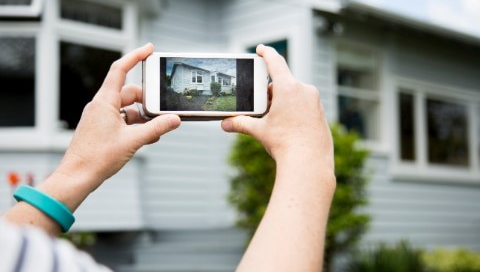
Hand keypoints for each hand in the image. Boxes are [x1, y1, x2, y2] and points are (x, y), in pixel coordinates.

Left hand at [56, 43, 180, 193]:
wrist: (77, 177)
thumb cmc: (97, 158)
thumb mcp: (133, 141)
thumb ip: (156, 128)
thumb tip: (174, 120)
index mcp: (105, 102)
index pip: (120, 70)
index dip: (135, 57)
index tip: (149, 50)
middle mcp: (101, 106)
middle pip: (130, 93)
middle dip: (147, 101)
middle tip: (161, 113)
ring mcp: (101, 117)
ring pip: (128, 109)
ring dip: (143, 118)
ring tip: (154, 132)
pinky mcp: (102, 128)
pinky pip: (122, 120)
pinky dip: (135, 126)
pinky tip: (144, 138)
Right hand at [222, 44, 332, 168]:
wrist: (309, 163)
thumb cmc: (285, 144)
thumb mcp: (260, 131)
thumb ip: (241, 123)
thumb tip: (224, 124)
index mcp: (288, 88)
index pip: (275, 62)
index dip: (266, 53)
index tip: (261, 49)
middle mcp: (304, 90)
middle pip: (283, 82)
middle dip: (270, 91)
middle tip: (261, 105)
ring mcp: (315, 101)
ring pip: (295, 94)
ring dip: (283, 100)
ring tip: (275, 120)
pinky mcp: (320, 112)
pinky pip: (305, 104)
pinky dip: (295, 109)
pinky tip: (289, 126)